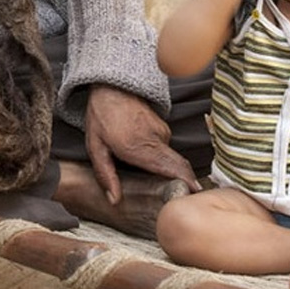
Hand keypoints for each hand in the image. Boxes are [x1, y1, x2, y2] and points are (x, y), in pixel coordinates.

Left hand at [84, 85, 200, 203]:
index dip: (186, 184)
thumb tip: (115, 200)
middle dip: (183, 183)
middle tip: (178, 198)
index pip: (172, 169)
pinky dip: (160, 158)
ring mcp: (162, 132)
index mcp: (139, 147)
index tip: (193, 196)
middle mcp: (156, 140)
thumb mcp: (96, 147)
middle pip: (179, 167)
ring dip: (165, 170)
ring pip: (170, 159)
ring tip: (152, 178)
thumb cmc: (102, 117)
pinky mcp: (164, 128)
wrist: (111, 87)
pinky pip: (166, 149)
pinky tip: (147, 159)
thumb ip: (105, 175)